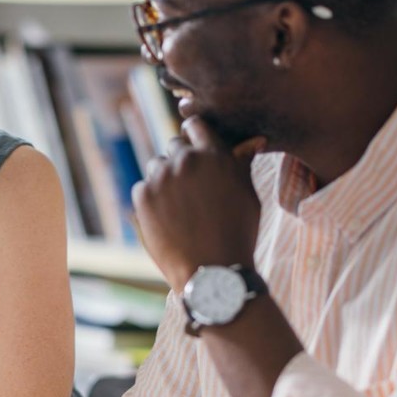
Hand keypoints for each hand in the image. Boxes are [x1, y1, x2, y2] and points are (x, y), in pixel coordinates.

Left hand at [133, 119, 264, 293]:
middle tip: (190, 186)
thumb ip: (242, 163)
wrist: (212, 270)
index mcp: (214, 154)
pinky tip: (166, 217)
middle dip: (181, 160)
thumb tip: (253, 140)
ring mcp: (161, 177)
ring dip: (165, 178)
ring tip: (180, 206)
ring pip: (157, 166)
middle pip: (175, 145)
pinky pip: (142, 187)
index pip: (196, 126)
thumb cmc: (237, 233)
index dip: (195, 135)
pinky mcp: (143, 196)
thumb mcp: (248, 195)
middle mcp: (185, 160)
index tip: (195, 146)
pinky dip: (151, 198)